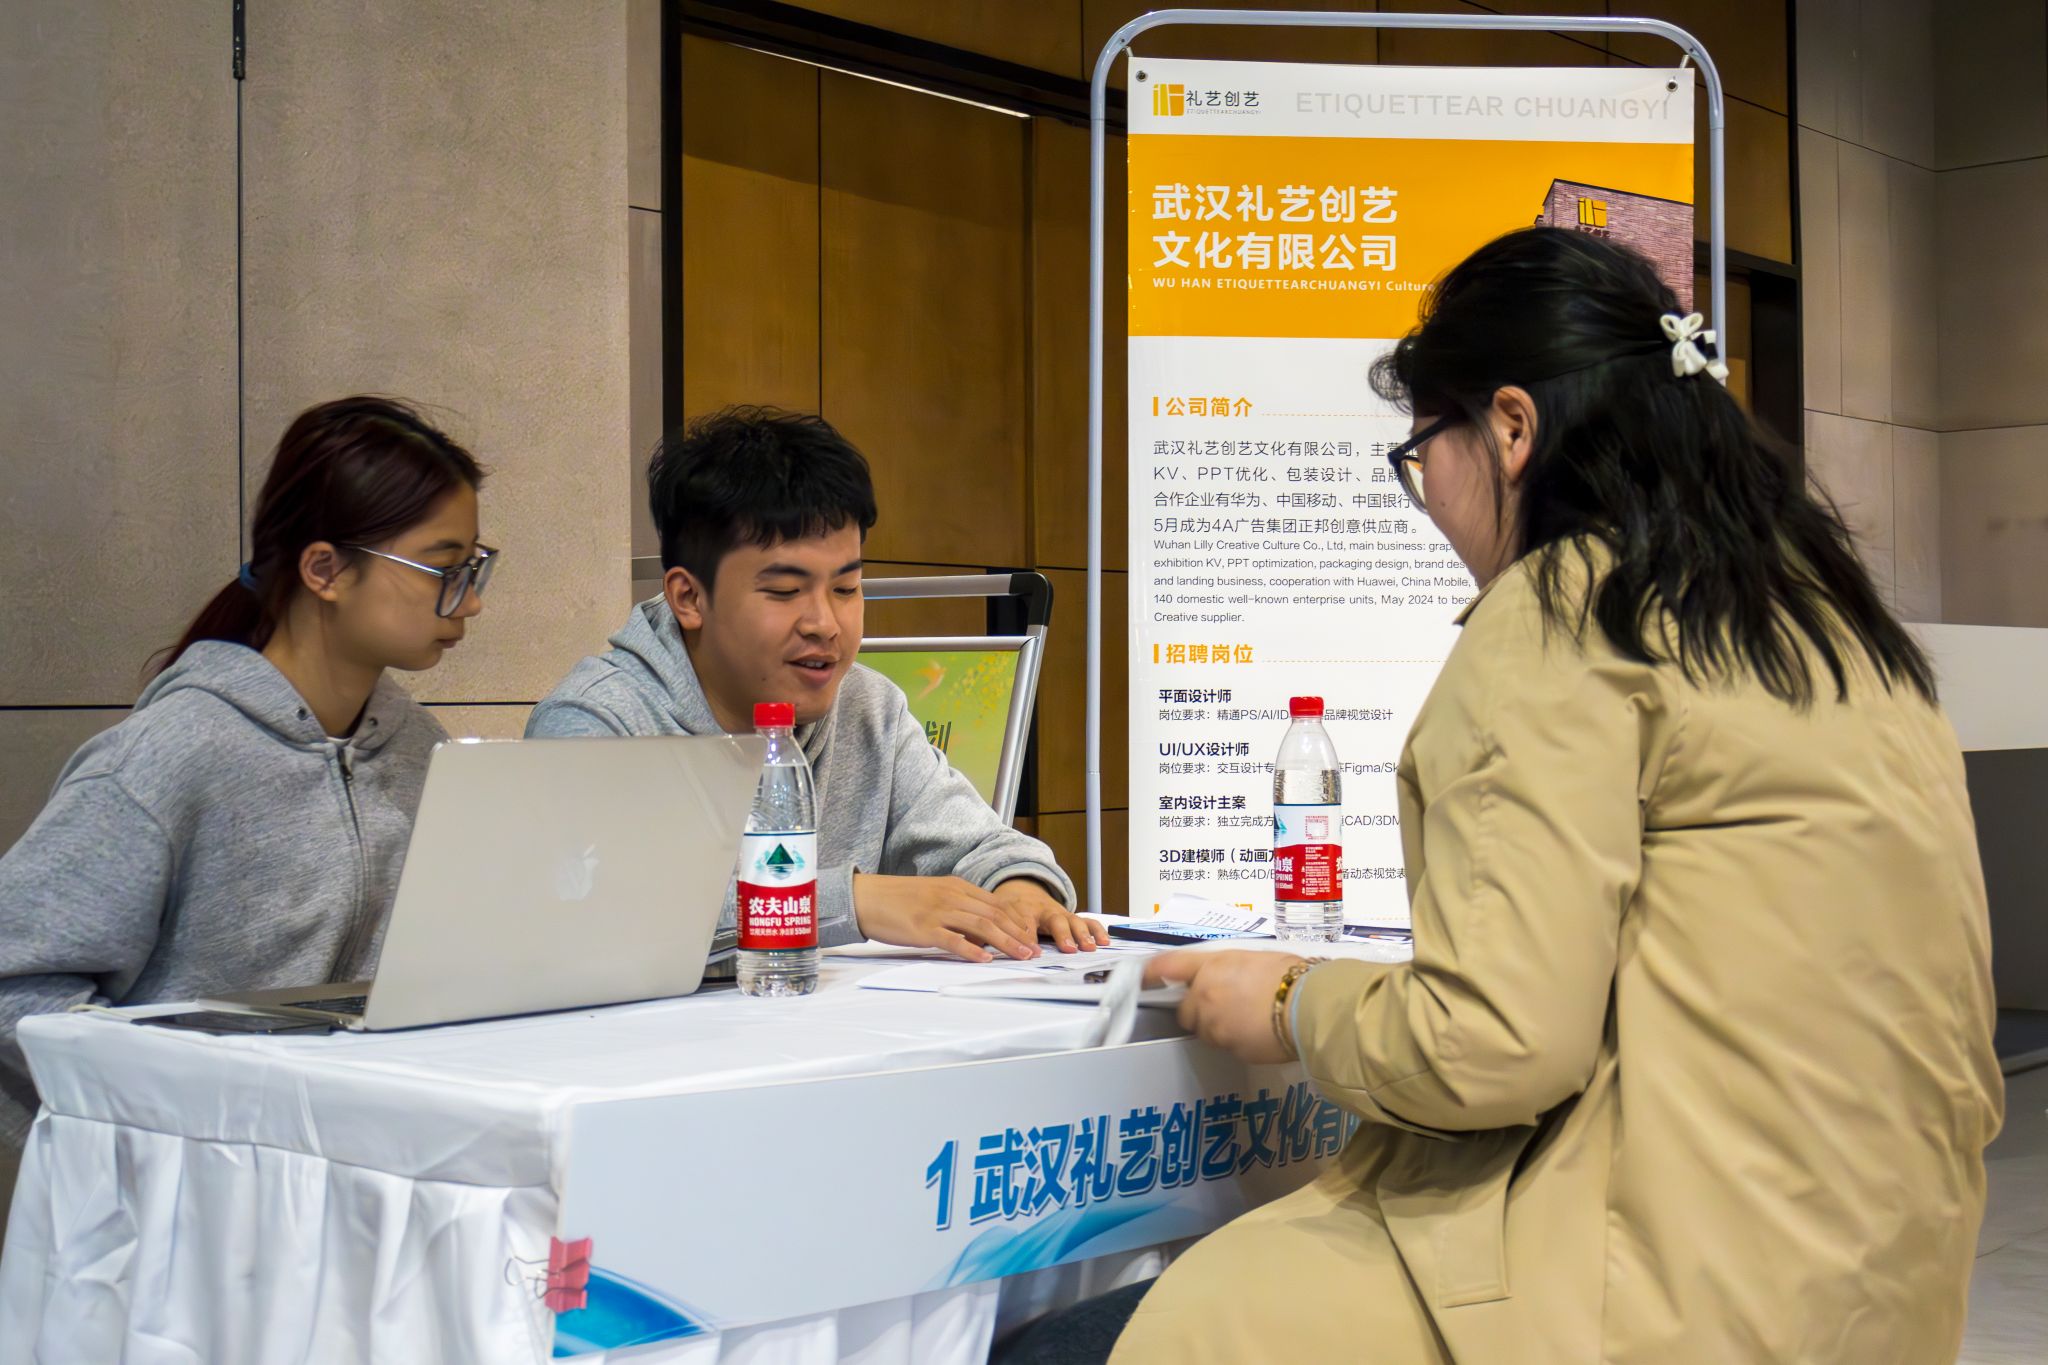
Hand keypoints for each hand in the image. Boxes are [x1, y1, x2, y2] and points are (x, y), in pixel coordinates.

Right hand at [853, 874, 1039, 961]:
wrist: (866, 897)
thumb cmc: (898, 900)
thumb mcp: (934, 897)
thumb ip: (959, 910)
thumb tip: (981, 933)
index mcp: (956, 887)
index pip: (996, 904)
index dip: (1017, 921)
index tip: (1031, 937)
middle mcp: (951, 896)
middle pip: (994, 915)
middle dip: (1018, 934)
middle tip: (1034, 951)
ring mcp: (938, 911)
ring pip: (981, 926)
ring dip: (1005, 942)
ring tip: (1021, 956)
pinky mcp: (923, 927)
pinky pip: (953, 939)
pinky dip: (972, 950)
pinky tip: (985, 960)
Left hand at [990, 879, 1111, 953]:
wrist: (1020, 889)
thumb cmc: (1006, 907)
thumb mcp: (992, 916)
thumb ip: (981, 932)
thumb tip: (967, 944)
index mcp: (1022, 909)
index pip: (1025, 924)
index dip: (1028, 937)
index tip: (1030, 952)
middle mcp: (1044, 910)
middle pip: (1055, 920)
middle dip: (1063, 935)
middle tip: (1068, 949)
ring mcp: (1059, 912)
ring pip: (1073, 920)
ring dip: (1082, 933)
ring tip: (1090, 947)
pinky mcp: (1070, 917)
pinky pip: (1086, 921)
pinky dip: (1095, 929)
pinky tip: (1104, 941)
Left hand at [1144, 950, 1304, 1064]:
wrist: (1312, 1007)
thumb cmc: (1292, 975)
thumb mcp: (1256, 958)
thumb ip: (1228, 968)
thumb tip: (1223, 977)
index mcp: (1212, 967)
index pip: (1169, 966)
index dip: (1152, 971)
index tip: (1143, 976)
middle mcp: (1205, 996)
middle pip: (1185, 1010)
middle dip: (1199, 1010)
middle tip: (1225, 1005)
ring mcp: (1215, 1026)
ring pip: (1205, 1031)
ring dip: (1218, 1027)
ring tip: (1249, 1019)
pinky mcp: (1230, 1050)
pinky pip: (1225, 1046)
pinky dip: (1236, 1041)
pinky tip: (1258, 1033)